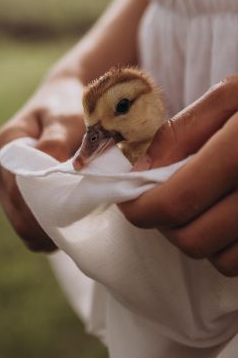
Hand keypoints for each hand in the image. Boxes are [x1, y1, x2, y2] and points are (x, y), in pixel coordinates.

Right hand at [0, 77, 84, 251]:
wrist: (64, 96)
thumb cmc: (68, 105)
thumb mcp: (67, 118)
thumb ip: (56, 143)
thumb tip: (51, 173)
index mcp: (4, 146)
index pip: (19, 193)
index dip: (46, 211)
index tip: (79, 216)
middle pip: (18, 214)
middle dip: (50, 226)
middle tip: (86, 225)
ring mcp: (3, 182)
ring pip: (22, 223)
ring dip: (49, 228)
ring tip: (81, 221)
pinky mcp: (15, 192)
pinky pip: (28, 221)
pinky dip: (47, 227)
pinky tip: (70, 220)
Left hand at [120, 75, 237, 276]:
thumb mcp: (229, 98)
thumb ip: (181, 132)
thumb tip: (139, 173)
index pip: (179, 199)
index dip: (142, 207)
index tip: (130, 201)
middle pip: (193, 237)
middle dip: (166, 223)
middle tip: (164, 201)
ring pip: (217, 259)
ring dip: (197, 236)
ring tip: (201, 204)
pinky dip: (225, 249)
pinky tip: (226, 217)